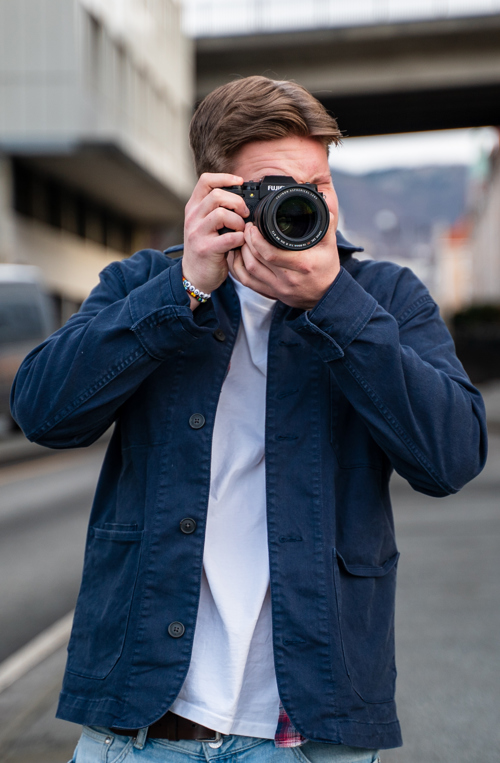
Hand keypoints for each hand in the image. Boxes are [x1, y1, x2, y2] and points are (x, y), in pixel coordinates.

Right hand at [182, 173, 249, 308]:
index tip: (240, 182)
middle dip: (237, 202)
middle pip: (217, 195)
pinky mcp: (206, 249)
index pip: (206, 181)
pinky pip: (229, 237)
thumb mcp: (205, 224)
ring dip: (239, 221)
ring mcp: (198, 233)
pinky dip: (240, 238)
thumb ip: (216, 209)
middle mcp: (193, 218)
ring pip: (222, 214)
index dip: (225, 178)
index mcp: (193, 208)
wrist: (194, 275)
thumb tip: (242, 196)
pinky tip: (240, 242)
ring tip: (241, 230)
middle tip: (245, 214)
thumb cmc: (205, 248)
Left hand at [227, 215, 340, 309]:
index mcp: (301, 264)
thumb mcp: (329, 246)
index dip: (256, 239)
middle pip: (256, 260)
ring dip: (242, 253)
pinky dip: (240, 268)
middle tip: (246, 229)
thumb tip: (319, 206)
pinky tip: (239, 257)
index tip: (253, 226)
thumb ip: (324, 225)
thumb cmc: (326, 269)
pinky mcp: (271, 293)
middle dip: (247, 242)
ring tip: (243, 240)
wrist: (326, 295)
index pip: (270, 253)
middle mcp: (287, 278)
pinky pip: (248, 282)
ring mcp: (278, 288)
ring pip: (249, 271)